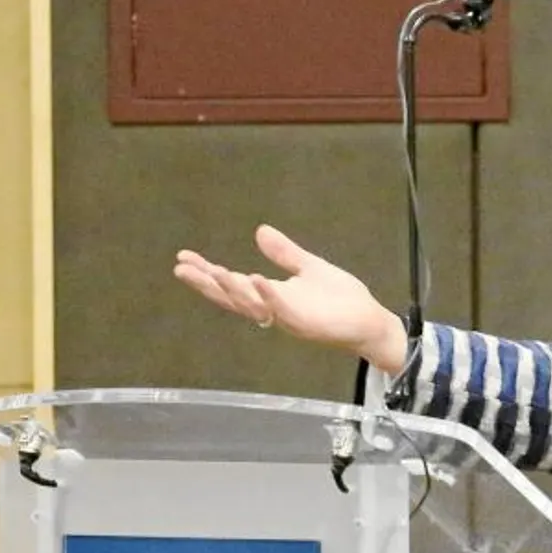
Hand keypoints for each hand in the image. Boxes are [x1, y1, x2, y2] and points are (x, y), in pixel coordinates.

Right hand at [173, 224, 408, 372]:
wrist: (370, 321)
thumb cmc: (341, 300)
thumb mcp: (309, 268)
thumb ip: (284, 253)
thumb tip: (260, 230)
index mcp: (272, 294)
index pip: (232, 283)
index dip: (207, 272)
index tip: (183, 257)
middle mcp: (274, 308)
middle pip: (232, 298)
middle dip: (207, 284)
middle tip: (181, 269)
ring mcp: (288, 317)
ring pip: (252, 306)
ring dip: (231, 289)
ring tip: (213, 271)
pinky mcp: (307, 322)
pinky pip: (282, 310)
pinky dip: (267, 296)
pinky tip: (255, 278)